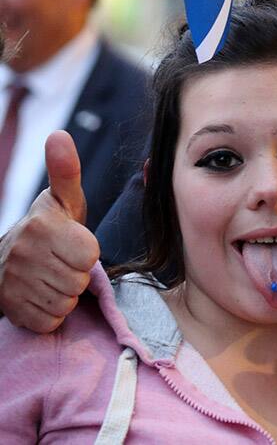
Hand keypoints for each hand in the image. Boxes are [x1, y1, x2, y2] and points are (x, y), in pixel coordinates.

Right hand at [0, 131, 97, 330]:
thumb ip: (66, 171)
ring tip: (52, 278)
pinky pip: (50, 320)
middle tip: (63, 264)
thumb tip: (59, 135)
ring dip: (66, 295)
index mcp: (42, 225)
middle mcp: (24, 253)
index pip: (89, 255)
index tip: (74, 246)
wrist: (5, 262)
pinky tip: (41, 295)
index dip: (88, 253)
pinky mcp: (12, 310)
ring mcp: (14, 284)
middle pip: (80, 281)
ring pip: (66, 302)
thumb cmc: (49, 228)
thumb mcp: (62, 200)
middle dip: (78, 275)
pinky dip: (51, 313)